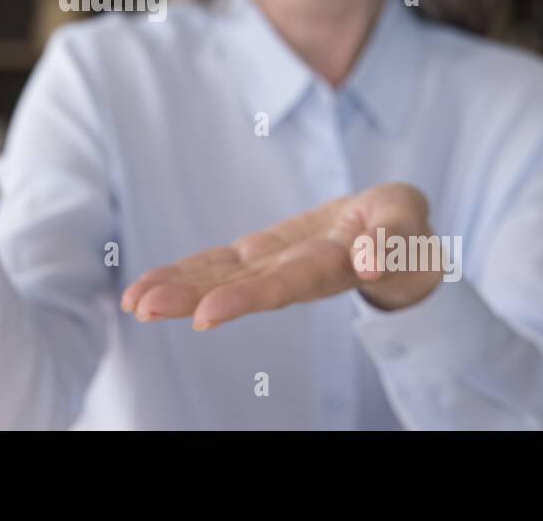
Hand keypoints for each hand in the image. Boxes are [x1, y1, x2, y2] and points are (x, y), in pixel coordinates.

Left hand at [120, 182, 442, 330]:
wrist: (395, 236)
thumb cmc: (404, 229)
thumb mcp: (409, 226)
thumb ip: (394, 241)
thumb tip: (367, 261)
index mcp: (331, 266)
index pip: (284, 284)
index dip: (246, 299)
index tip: (206, 317)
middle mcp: (292, 272)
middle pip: (237, 288)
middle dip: (189, 298)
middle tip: (143, 308)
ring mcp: (272, 266)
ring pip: (218, 279)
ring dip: (175, 290)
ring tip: (133, 302)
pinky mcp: (260, 255)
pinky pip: (216, 265)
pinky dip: (181, 273)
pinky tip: (143, 288)